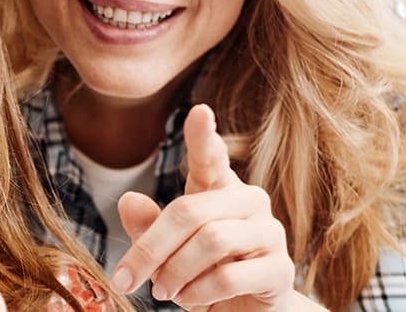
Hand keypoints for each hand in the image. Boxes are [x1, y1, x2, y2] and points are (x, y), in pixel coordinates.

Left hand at [112, 105, 294, 310]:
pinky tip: (188, 299)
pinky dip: (199, 292)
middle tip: (125, 278)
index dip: (203, 136)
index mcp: (218, 189)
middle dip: (150, 248)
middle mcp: (248, 201)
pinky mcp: (280, 268)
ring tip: (162, 291)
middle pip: (190, 211)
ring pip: (211, 241)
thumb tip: (128, 200)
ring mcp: (269, 232)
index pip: (210, 158)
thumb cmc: (200, 274)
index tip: (199, 112)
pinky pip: (230, 275)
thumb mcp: (166, 252)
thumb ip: (148, 227)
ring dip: (175, 272)